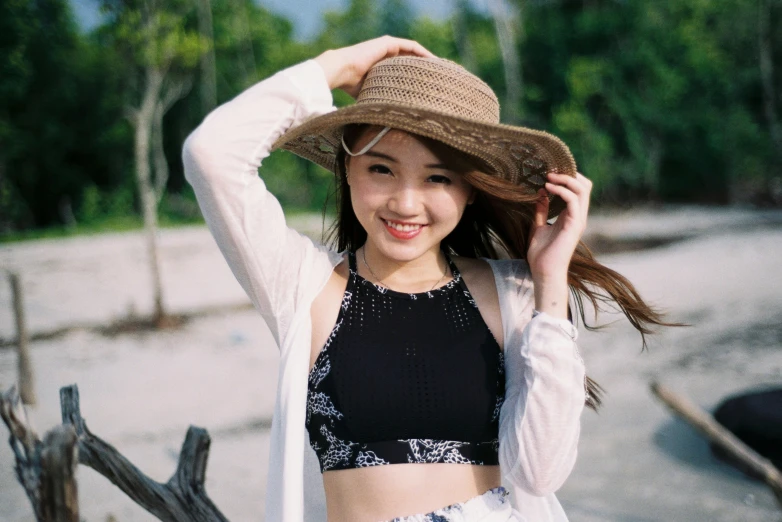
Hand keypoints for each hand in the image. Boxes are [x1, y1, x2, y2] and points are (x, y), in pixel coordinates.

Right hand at [314, 36, 433, 97]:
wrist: (341, 71)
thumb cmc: (351, 88)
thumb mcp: (372, 95)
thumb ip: (382, 101)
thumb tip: (391, 123)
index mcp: (383, 68)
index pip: (406, 71)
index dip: (418, 78)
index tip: (431, 89)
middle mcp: (387, 56)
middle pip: (412, 61)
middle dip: (427, 70)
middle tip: (441, 81)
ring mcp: (388, 47)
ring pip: (414, 53)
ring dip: (428, 61)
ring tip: (442, 70)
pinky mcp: (389, 43)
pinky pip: (411, 47)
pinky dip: (423, 53)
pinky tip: (434, 62)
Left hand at [527, 172, 591, 318]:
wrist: (544, 272)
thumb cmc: (541, 254)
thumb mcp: (538, 226)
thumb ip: (541, 210)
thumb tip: (540, 193)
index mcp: (571, 216)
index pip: (578, 189)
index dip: (568, 177)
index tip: (549, 171)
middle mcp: (578, 216)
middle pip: (585, 186)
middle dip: (569, 174)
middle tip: (550, 169)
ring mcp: (578, 220)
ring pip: (582, 190)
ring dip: (565, 179)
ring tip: (548, 176)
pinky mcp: (574, 225)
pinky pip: (574, 201)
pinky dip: (562, 190)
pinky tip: (548, 188)